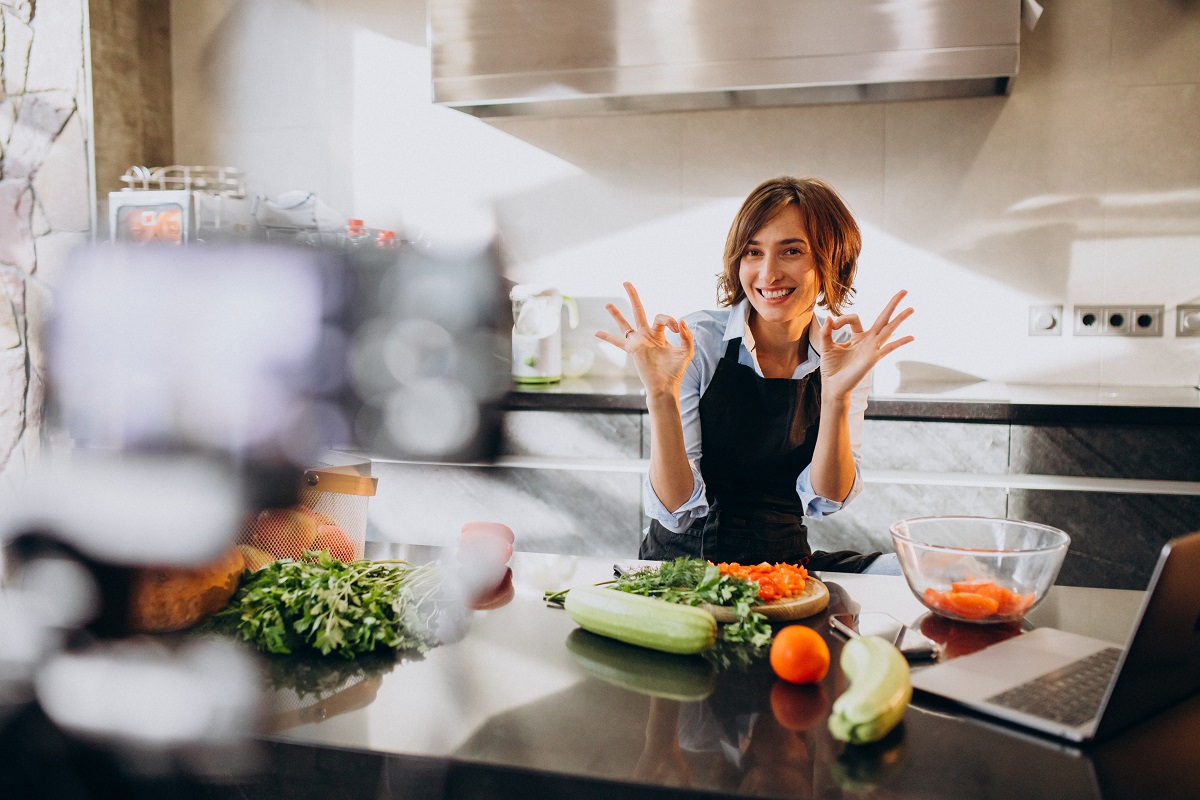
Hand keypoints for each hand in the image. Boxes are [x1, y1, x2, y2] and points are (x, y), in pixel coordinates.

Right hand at [596, 282, 693, 398]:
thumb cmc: (675, 370)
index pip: (661, 318)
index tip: (678, 329)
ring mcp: (638, 342)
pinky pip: (617, 342)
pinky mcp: (632, 350)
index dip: (671, 320)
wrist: (666, 386)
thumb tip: (681, 322)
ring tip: (608, 304)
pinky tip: (596, 333)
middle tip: (626, 282)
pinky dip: (607, 338)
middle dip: (633, 296)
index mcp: (659, 334)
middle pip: (638, 311)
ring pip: (625, 324)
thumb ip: (687, 336)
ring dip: (616, 314)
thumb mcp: (687, 351)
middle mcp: (647, 335)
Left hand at [816, 290, 913, 399]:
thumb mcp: (826, 346)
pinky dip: (899, 342)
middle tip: (904, 291)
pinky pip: (888, 348)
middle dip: (892, 304)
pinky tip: (911, 337)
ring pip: (888, 330)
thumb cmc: (831, 368)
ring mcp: (872, 348)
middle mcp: (868, 340)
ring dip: (900, 319)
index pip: (855, 318)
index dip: (842, 319)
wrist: (833, 386)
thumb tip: (829, 317)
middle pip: (882, 318)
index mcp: (857, 336)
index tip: (833, 326)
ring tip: (911, 308)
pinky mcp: (873, 358)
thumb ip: (827, 332)